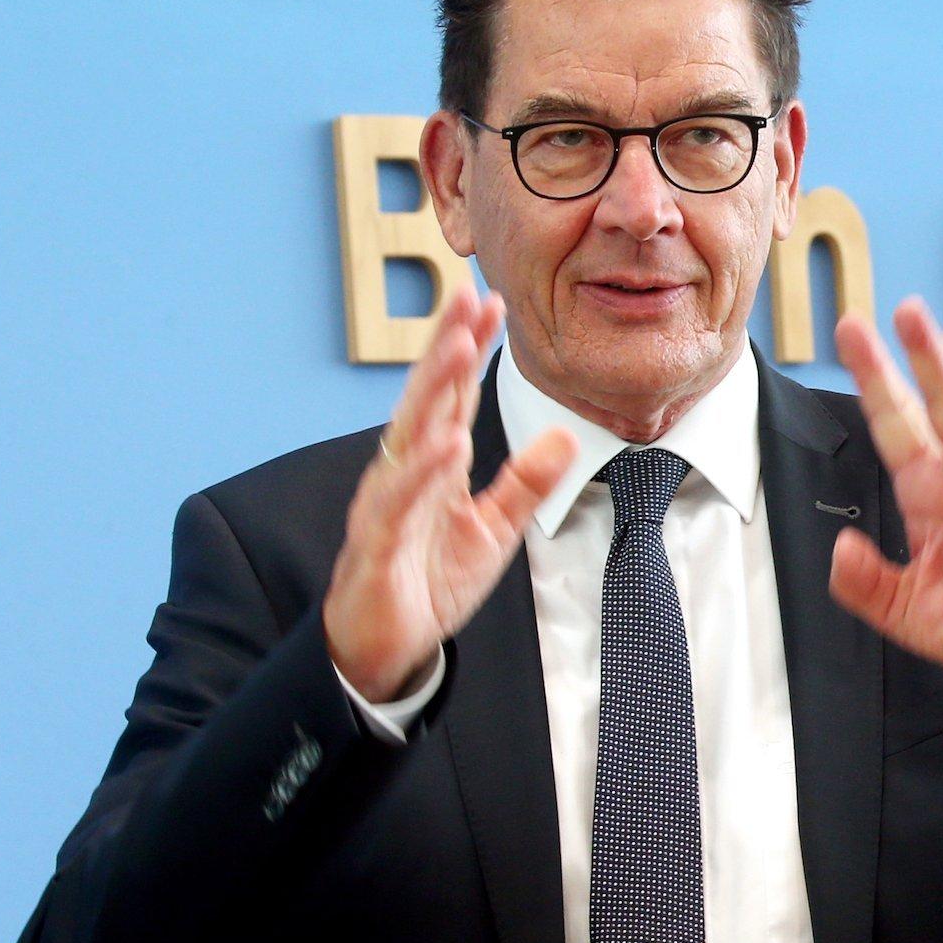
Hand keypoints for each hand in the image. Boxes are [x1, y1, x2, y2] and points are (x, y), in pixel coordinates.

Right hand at [323, 287, 577, 701]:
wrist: (382, 646)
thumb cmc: (428, 580)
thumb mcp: (494, 528)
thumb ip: (525, 483)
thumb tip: (564, 437)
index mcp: (431, 464)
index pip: (452, 395)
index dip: (468, 348)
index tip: (490, 302)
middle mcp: (404, 473)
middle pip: (426, 398)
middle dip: (445, 346)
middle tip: (466, 297)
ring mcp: (388, 505)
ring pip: (408, 436)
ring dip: (432, 390)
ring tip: (457, 347)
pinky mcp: (378, 546)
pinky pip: (399, 503)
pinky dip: (421, 472)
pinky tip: (443, 443)